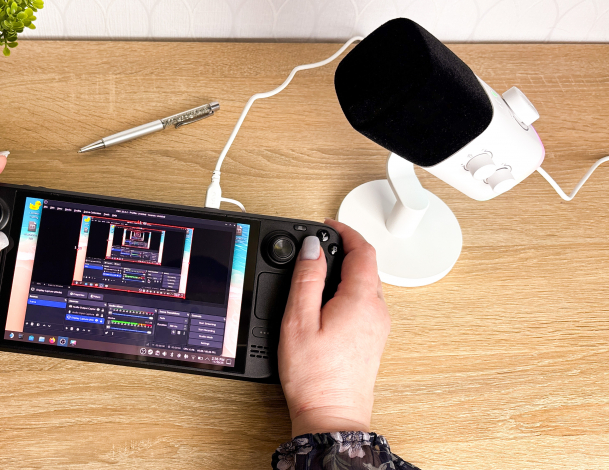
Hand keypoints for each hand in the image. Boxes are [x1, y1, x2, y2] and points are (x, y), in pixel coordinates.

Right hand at [278, 219, 389, 436]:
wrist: (331, 416)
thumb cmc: (315, 376)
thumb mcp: (299, 321)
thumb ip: (307, 280)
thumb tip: (312, 249)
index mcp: (362, 300)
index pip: (363, 250)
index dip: (345, 231)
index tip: (328, 225)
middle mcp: (377, 311)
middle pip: (366, 266)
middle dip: (343, 250)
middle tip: (317, 248)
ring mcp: (377, 327)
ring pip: (366, 285)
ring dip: (346, 272)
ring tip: (317, 273)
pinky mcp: (372, 340)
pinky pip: (365, 303)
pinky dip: (348, 291)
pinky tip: (326, 303)